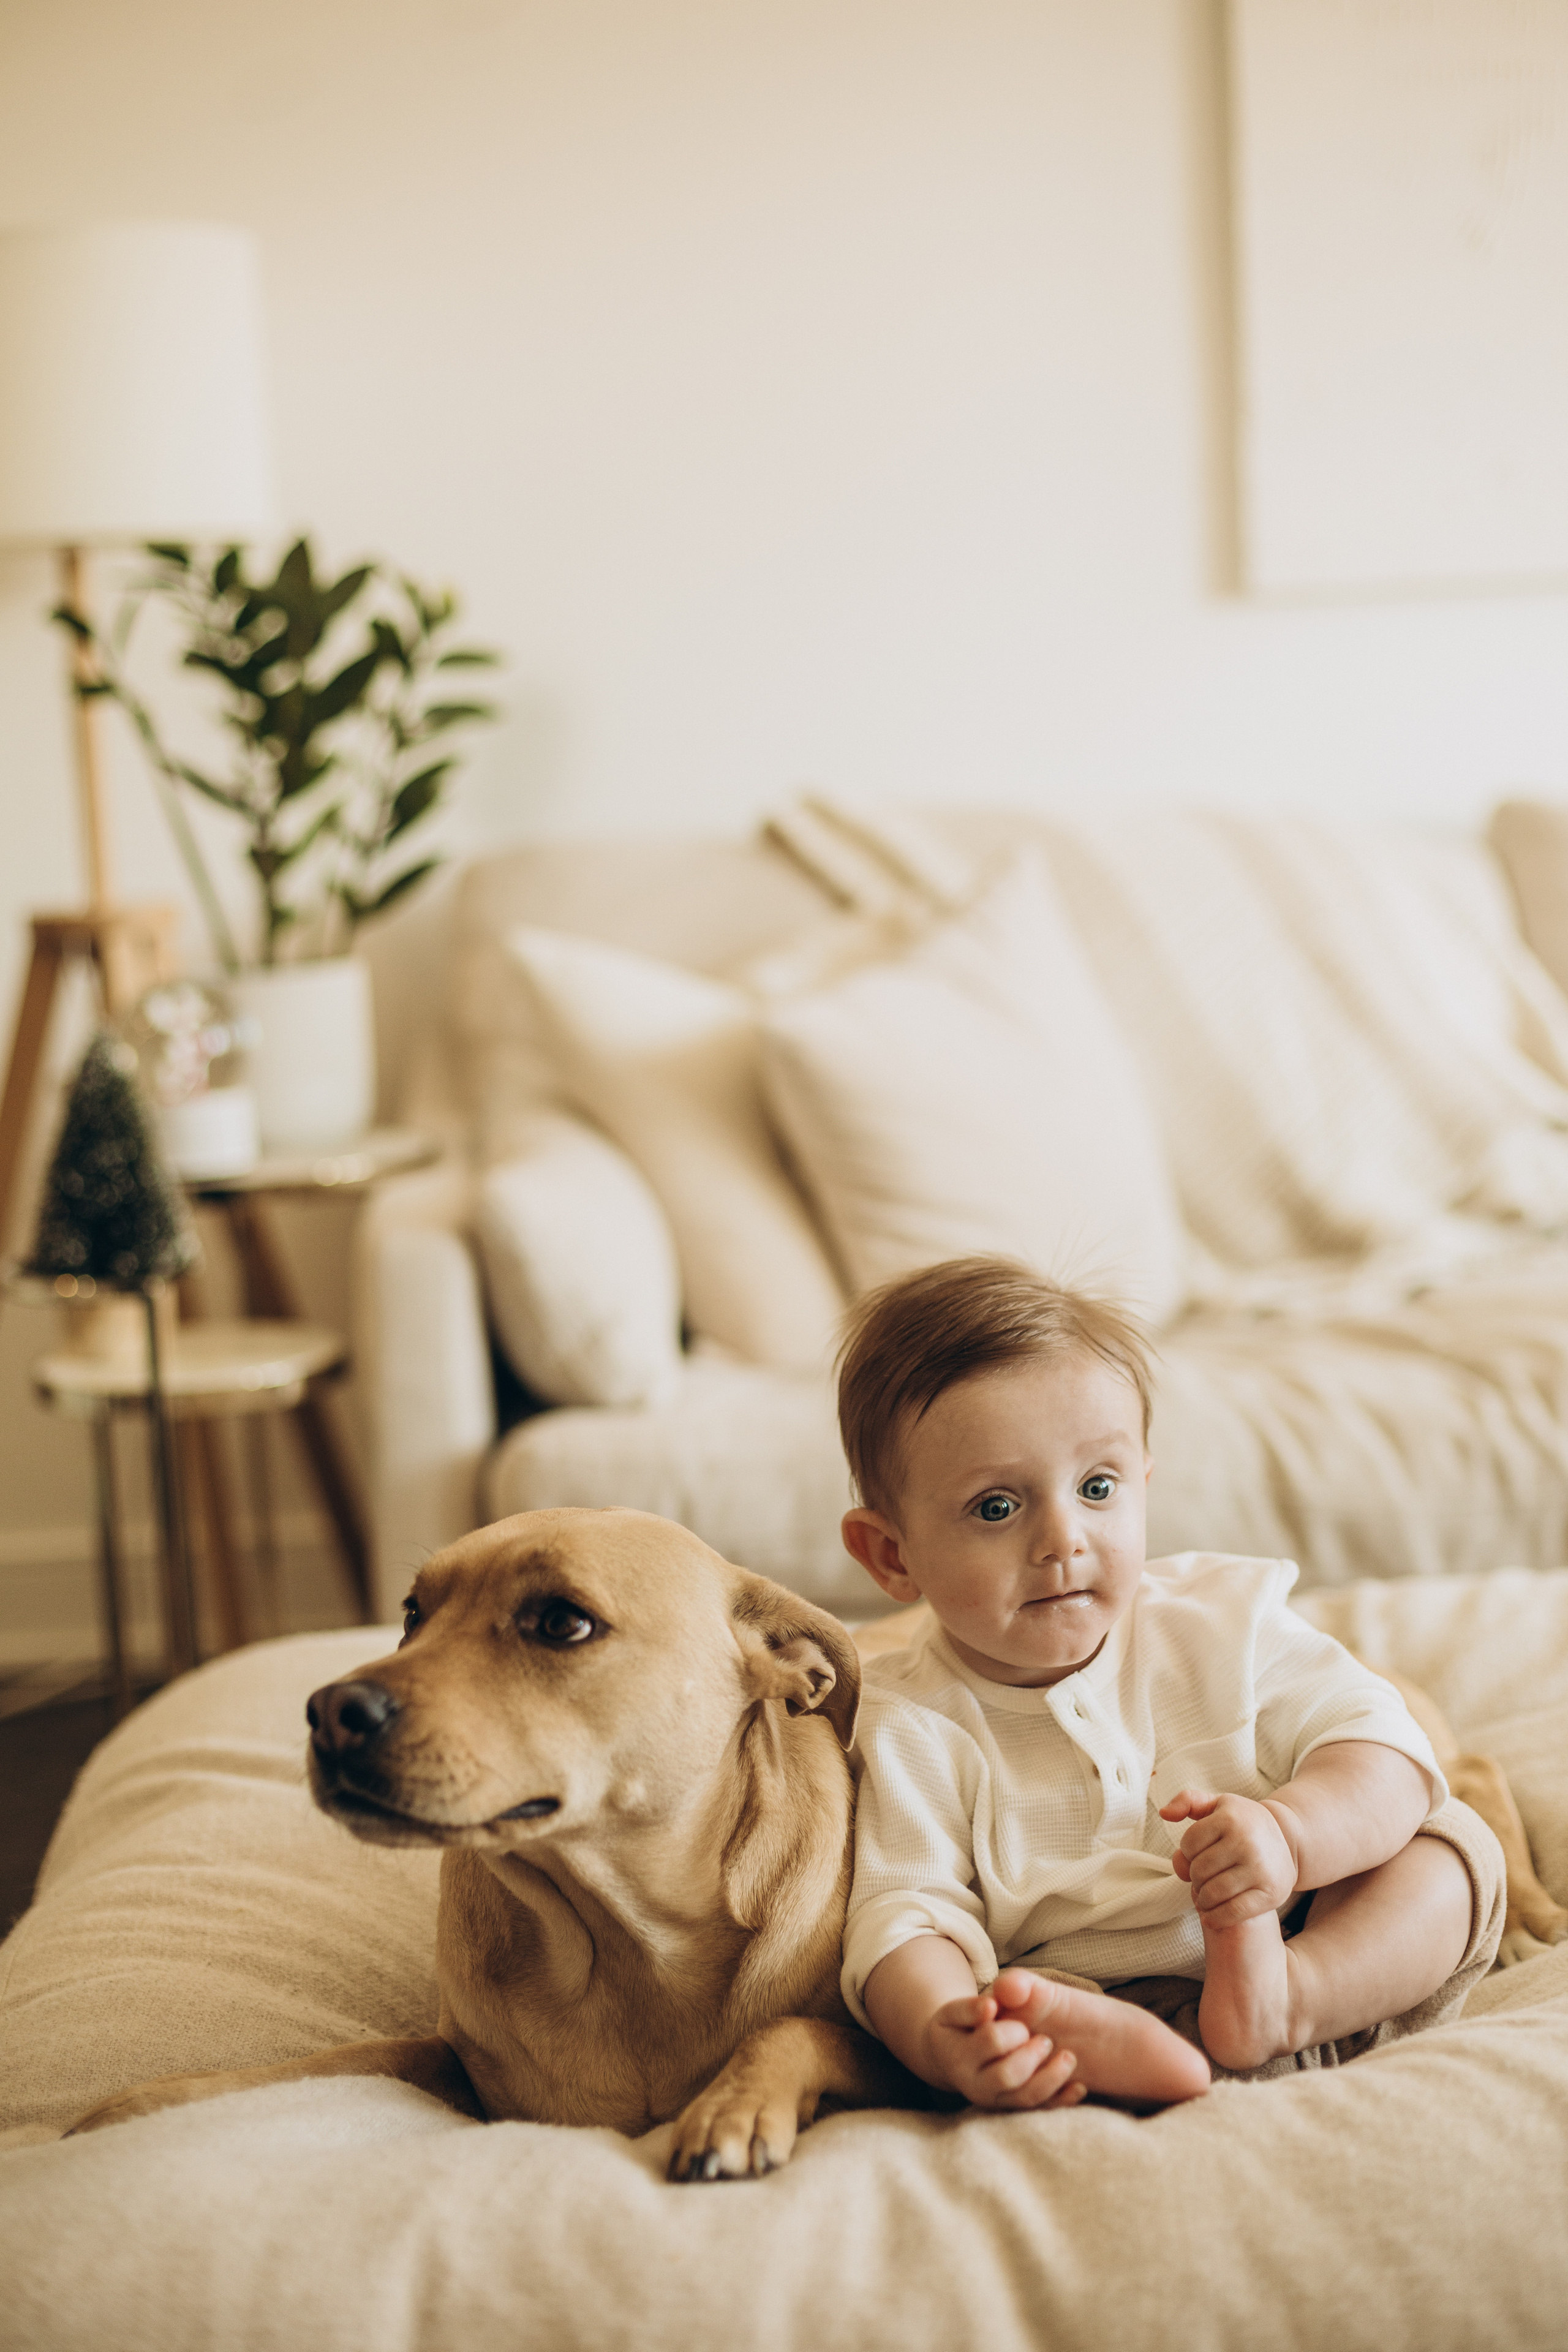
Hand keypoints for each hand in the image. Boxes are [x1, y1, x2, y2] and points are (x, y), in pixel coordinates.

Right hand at [925, 1970, 1086, 2110]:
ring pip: (1026, 2097)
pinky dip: (1062, 2100)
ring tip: (1068, 2057)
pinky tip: (1079, 2086)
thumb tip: (991, 2006)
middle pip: (1008, 2075)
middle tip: (1044, 2039)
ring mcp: (996, 2101)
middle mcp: (976, 2084)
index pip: (992, 2040)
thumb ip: (973, 2005)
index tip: (1021, 2024)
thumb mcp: (958, 2010)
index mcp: (960, 2056)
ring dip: (1052, 2077)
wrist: (952, 2059)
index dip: (1013, 2028)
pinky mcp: (1014, 2110)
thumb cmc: (960, 2028)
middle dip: (1032, 2054)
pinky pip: (1040, 2110)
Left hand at [1159, 1789, 1297, 1927]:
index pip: (1188, 1844)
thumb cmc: (1242, 1824)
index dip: (1188, 1852)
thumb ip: (1187, 1801)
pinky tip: (1210, 1916)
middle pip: (1199, 1871)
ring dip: (1203, 1899)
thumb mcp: (1218, 1805)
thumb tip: (1164, 1813)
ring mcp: (1260, 1869)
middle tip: (1205, 1876)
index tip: (1200, 1853)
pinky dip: (1215, 1918)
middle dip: (1196, 1876)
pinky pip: (1232, 1912)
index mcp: (1230, 1818)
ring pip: (1212, 1893)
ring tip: (1207, 1894)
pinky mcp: (1270, 1893)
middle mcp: (1246, 1842)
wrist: (1288, 1842)